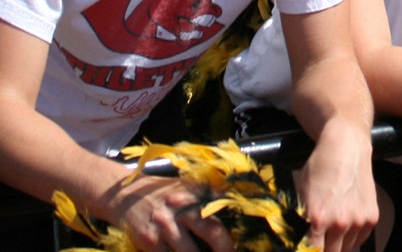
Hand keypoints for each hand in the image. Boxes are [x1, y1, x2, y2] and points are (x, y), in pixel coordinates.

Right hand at [105, 174, 234, 251]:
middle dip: (225, 248)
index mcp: (197, 192)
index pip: (224, 206)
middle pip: (213, 232)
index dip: (236, 224)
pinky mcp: (150, 242)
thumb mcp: (187, 186)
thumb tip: (236, 203)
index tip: (246, 238)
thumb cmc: (163, 193)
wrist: (125, 195)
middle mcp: (183, 207)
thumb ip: (209, 195)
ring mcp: (166, 226)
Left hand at [292, 117, 377, 251]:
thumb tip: (296, 242)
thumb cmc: (321, 166)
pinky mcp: (372, 217)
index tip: (306, 248)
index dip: (306, 251)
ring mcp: (358, 220)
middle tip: (319, 239)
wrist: (347, 145)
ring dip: (337, 244)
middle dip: (322, 249)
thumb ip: (299, 221)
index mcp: (318, 218)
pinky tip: (345, 222)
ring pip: (344, 250)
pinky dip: (352, 237)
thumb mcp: (300, 192)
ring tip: (332, 227)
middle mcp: (340, 222)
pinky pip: (359, 240)